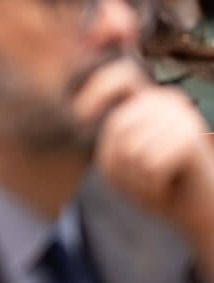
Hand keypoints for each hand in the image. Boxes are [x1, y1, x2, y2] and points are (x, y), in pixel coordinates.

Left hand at [73, 62, 213, 278]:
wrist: (201, 208)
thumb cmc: (157, 184)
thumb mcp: (121, 159)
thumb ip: (109, 137)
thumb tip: (83, 115)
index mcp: (148, 100)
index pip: (120, 75)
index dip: (97, 90)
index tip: (80, 116)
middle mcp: (167, 101)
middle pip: (118, 124)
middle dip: (118, 162)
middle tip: (138, 179)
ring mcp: (182, 117)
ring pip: (131, 149)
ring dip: (136, 179)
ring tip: (155, 182)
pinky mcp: (191, 137)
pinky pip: (149, 165)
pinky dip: (151, 186)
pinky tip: (166, 187)